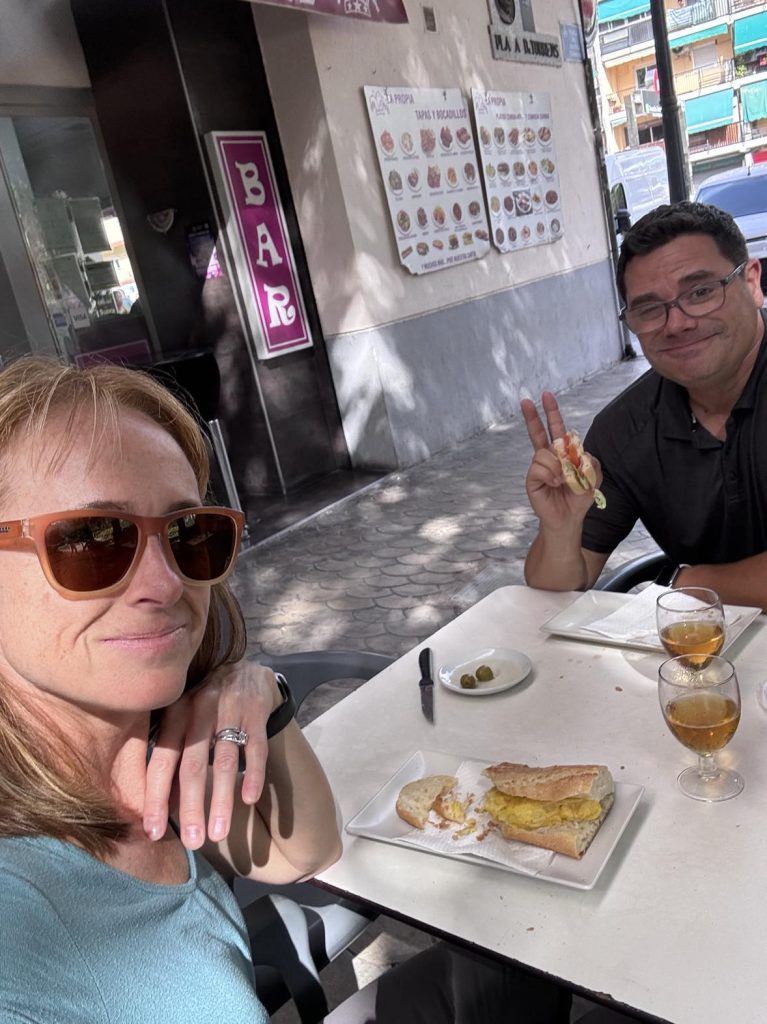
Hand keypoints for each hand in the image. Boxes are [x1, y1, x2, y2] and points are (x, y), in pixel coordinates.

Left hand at [143, 660, 280, 848]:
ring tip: (219, 833)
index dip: (157, 798)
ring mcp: (230, 708)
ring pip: (223, 760)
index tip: (153, 832)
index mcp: (175, 714)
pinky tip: (249, 799)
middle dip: (191, 807)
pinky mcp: (256, 711)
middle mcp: (199, 709)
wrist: (244, 671)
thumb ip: (171, 755)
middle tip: (191, 842)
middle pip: (192, 765)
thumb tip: (158, 808)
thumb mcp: (182, 721)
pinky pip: (255, 747)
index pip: (162, 761)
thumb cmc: (205, 708)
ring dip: (221, 800)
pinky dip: (252, 774)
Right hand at [521, 392, 601, 530]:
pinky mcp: (531, 478)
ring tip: (563, 480)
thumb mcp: (594, 476)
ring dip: (558, 466)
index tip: (546, 395)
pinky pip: (539, 467)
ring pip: (544, 453)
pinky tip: (555, 484)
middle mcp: (547, 457)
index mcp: (562, 453)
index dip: (552, 412)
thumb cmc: (579, 496)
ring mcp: (538, 467)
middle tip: (526, 401)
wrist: (569, 517)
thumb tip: (572, 453)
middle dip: (532, 416)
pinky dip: (551, 475)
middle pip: (538, 433)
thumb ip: (590, 460)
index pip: (556, 429)